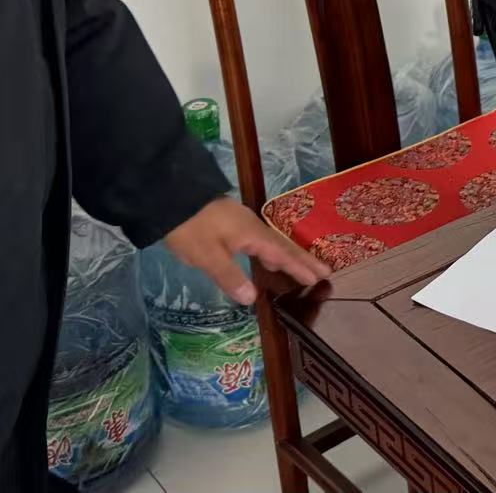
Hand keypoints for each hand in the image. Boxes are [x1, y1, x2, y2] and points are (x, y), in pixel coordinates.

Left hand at [161, 198, 332, 304]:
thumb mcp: (207, 256)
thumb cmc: (190, 228)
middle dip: (302, 259)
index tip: (320, 277)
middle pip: (283, 245)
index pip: (281, 254)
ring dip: (288, 256)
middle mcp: (252, 227)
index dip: (299, 267)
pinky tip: (267, 260)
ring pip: (272, 243)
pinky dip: (272, 252)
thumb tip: (253, 298)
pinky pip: (261, 241)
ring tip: (302, 269)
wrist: (171, 196)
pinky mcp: (231, 223)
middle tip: (325, 271)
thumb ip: (230, 277)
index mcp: (251, 234)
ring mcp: (242, 223)